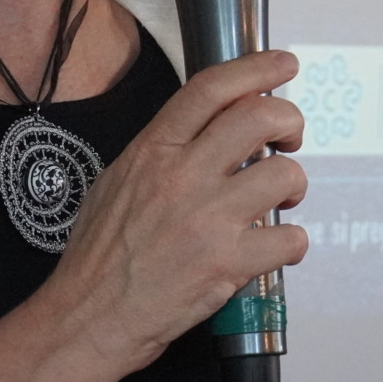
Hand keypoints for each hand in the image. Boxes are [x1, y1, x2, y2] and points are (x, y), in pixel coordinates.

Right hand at [47, 47, 308, 369]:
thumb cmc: (99, 255)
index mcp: (154, 150)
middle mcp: (183, 176)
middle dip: (290, 120)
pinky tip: (273, 247)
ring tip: (281, 200)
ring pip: (284, 175)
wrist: (88, 317)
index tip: (284, 65)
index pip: (212, 88)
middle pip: (260, 117)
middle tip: (289, 138)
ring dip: (293, 185)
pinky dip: (291, 243)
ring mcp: (208, 220)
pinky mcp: (227, 264)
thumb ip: (163, 150)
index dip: (257, 67)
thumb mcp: (117, 179)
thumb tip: (205, 129)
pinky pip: (289, 238)